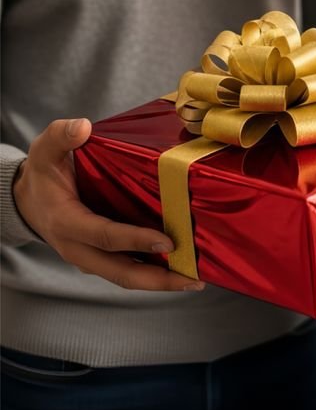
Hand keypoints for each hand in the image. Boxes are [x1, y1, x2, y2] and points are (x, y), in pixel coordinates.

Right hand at [13, 118, 204, 290]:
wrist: (27, 200)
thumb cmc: (43, 173)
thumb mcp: (46, 150)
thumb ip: (61, 135)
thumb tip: (83, 127)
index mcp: (66, 222)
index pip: (105, 236)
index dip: (136, 240)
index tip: (167, 241)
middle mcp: (78, 248)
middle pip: (120, 271)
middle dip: (157, 279)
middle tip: (192, 278)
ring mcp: (89, 257)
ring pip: (125, 276)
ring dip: (159, 282)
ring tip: (194, 279)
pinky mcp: (99, 258)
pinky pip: (126, 269)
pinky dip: (151, 272)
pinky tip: (178, 268)